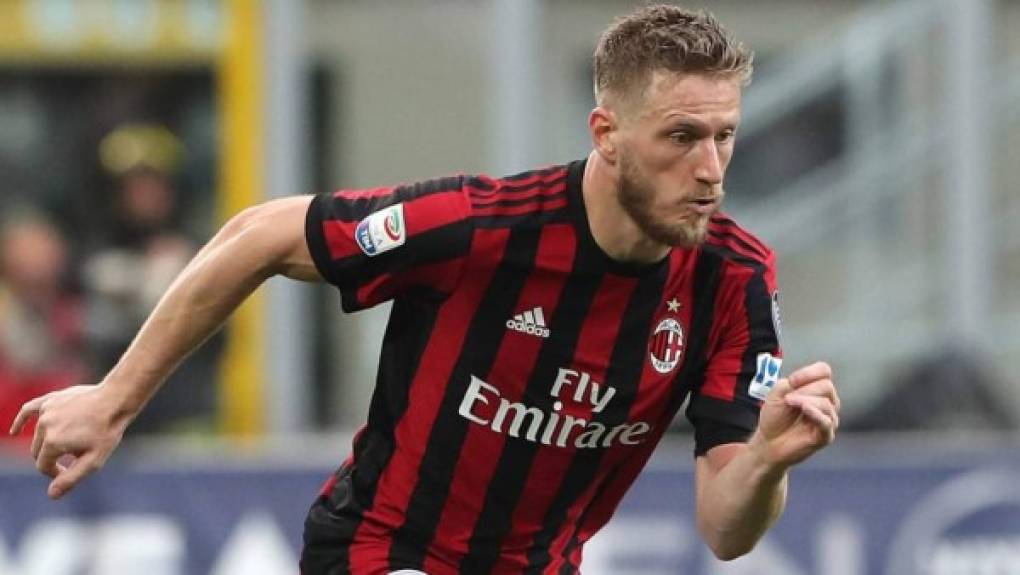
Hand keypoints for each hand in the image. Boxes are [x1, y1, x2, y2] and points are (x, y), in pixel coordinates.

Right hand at [9, 384, 130, 499]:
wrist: (116, 400)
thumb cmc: (107, 431)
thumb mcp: (94, 460)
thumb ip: (71, 478)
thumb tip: (51, 494)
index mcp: (53, 443)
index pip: (43, 466)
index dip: (55, 473)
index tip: (69, 471)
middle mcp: (45, 426)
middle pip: (38, 451)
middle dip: (52, 458)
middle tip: (74, 455)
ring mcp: (46, 411)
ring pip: (39, 435)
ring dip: (50, 441)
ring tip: (74, 438)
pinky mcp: (50, 400)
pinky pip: (29, 410)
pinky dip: (21, 421)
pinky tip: (15, 430)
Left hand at [752, 361, 838, 469]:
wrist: (767, 442)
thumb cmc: (774, 417)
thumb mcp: (776, 393)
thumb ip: (790, 383)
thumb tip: (804, 383)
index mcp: (817, 390)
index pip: (824, 371)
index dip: (809, 372)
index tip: (792, 381)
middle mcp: (827, 403)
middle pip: (827, 386)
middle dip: (805, 389)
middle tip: (787, 398)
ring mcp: (828, 420)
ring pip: (827, 403)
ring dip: (805, 400)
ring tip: (789, 403)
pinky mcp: (825, 436)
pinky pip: (826, 422)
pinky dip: (816, 413)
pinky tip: (804, 409)